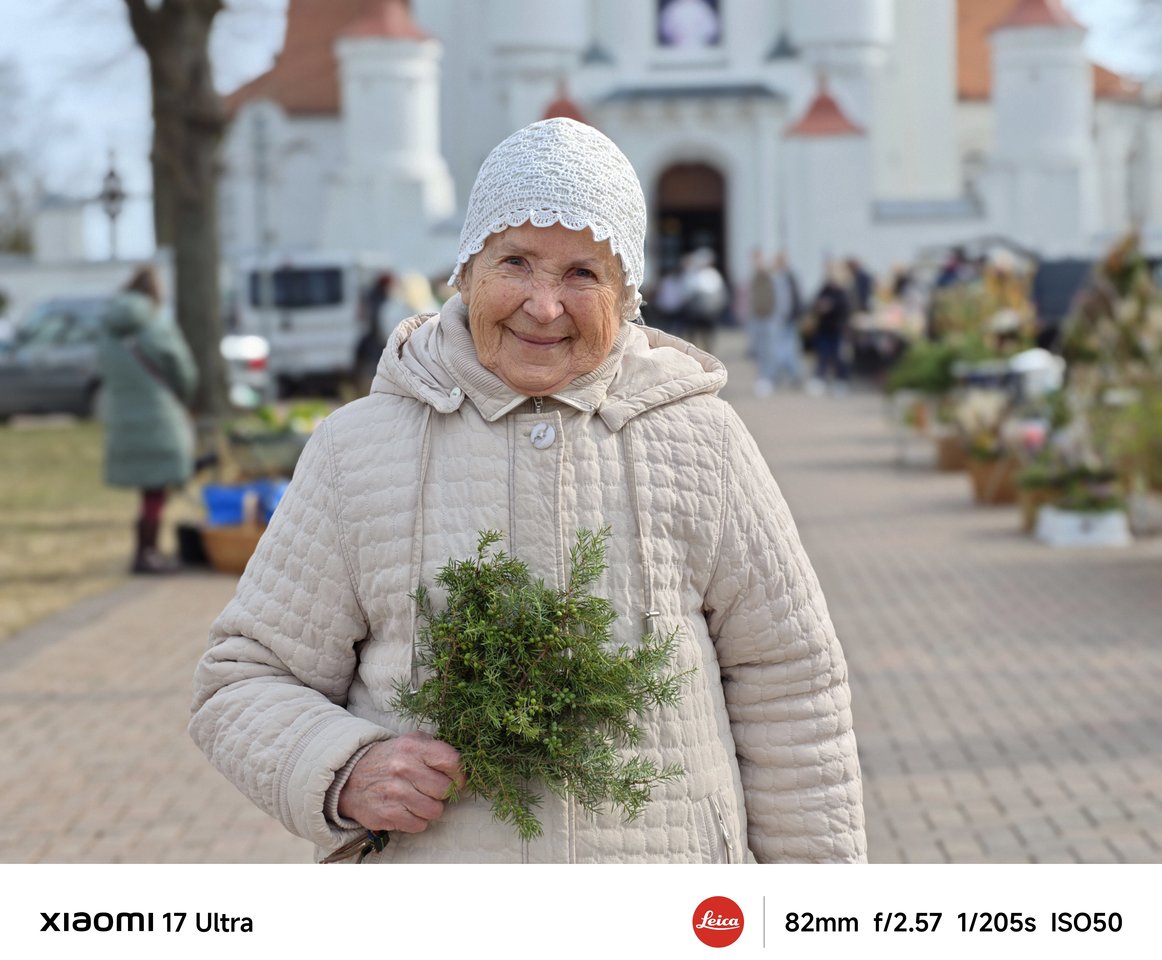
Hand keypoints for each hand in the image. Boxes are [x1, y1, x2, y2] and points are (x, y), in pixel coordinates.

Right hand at [337, 731, 465, 832]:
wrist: (350, 778)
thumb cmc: (389, 760)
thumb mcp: (410, 743)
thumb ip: (435, 749)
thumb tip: (464, 764)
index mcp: (413, 747)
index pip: (452, 761)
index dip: (459, 773)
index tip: (456, 778)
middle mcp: (404, 768)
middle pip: (445, 789)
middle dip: (443, 792)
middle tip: (431, 789)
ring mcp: (396, 792)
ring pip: (435, 810)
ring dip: (430, 808)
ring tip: (417, 799)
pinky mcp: (388, 814)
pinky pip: (419, 824)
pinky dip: (416, 820)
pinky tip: (406, 809)